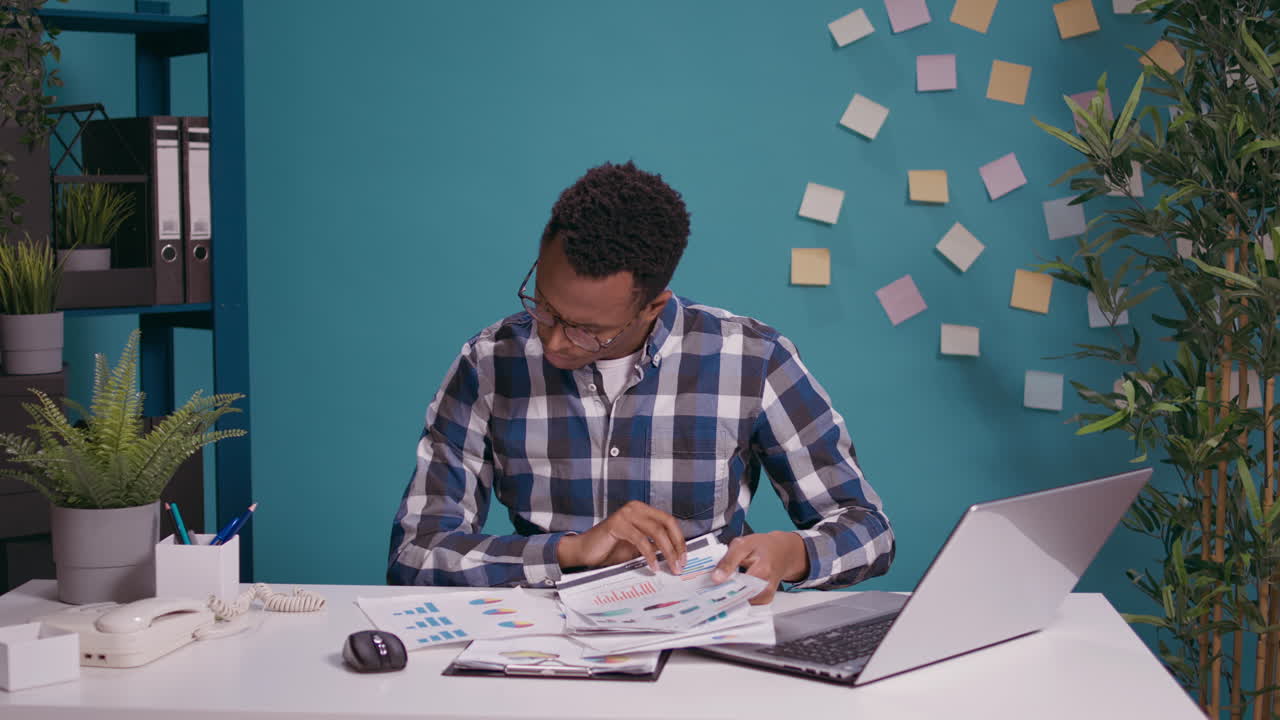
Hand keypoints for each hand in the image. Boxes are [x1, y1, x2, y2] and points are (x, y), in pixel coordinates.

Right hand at [557, 501, 686, 573]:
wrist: (584, 552)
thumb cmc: (610, 550)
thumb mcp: (638, 548)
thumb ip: (655, 546)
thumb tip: (676, 556)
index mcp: (642, 510)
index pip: (669, 521)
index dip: (680, 539)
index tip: (684, 557)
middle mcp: (635, 508)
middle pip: (666, 524)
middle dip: (677, 545)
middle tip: (681, 564)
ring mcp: (626, 514)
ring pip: (657, 532)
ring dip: (668, 552)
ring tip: (671, 568)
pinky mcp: (617, 524)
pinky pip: (641, 540)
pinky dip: (650, 555)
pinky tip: (653, 566)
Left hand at [710, 531, 808, 604]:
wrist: (782, 552)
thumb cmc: (763, 546)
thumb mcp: (743, 544)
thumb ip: (728, 560)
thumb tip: (716, 578)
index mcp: (762, 569)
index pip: (737, 584)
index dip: (720, 587)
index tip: (708, 589)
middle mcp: (766, 585)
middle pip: (739, 596)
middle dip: (722, 594)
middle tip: (708, 592)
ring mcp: (766, 594)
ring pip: (742, 602)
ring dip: (729, 597)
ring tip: (718, 591)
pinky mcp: (765, 599)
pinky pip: (747, 603)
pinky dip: (737, 598)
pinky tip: (730, 591)